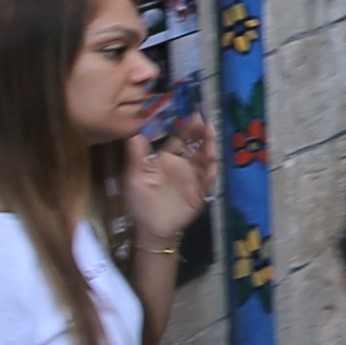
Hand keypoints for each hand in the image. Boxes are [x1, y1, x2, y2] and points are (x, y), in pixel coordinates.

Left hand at [126, 116, 216, 248]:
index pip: (180, 138)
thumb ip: (137, 156)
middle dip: (203, 135)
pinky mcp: (201, 192)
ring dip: (210, 151)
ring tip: (211, 144)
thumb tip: (134, 133)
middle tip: (206, 124)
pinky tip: (211, 169)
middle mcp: (183, 164)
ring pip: (205, 160)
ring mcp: (194, 177)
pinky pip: (208, 181)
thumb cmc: (141, 201)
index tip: (194, 115)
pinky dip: (211, 174)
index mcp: (167, 158)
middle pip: (197, 146)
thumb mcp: (135, 178)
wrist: (152, 228)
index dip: (188, 127)